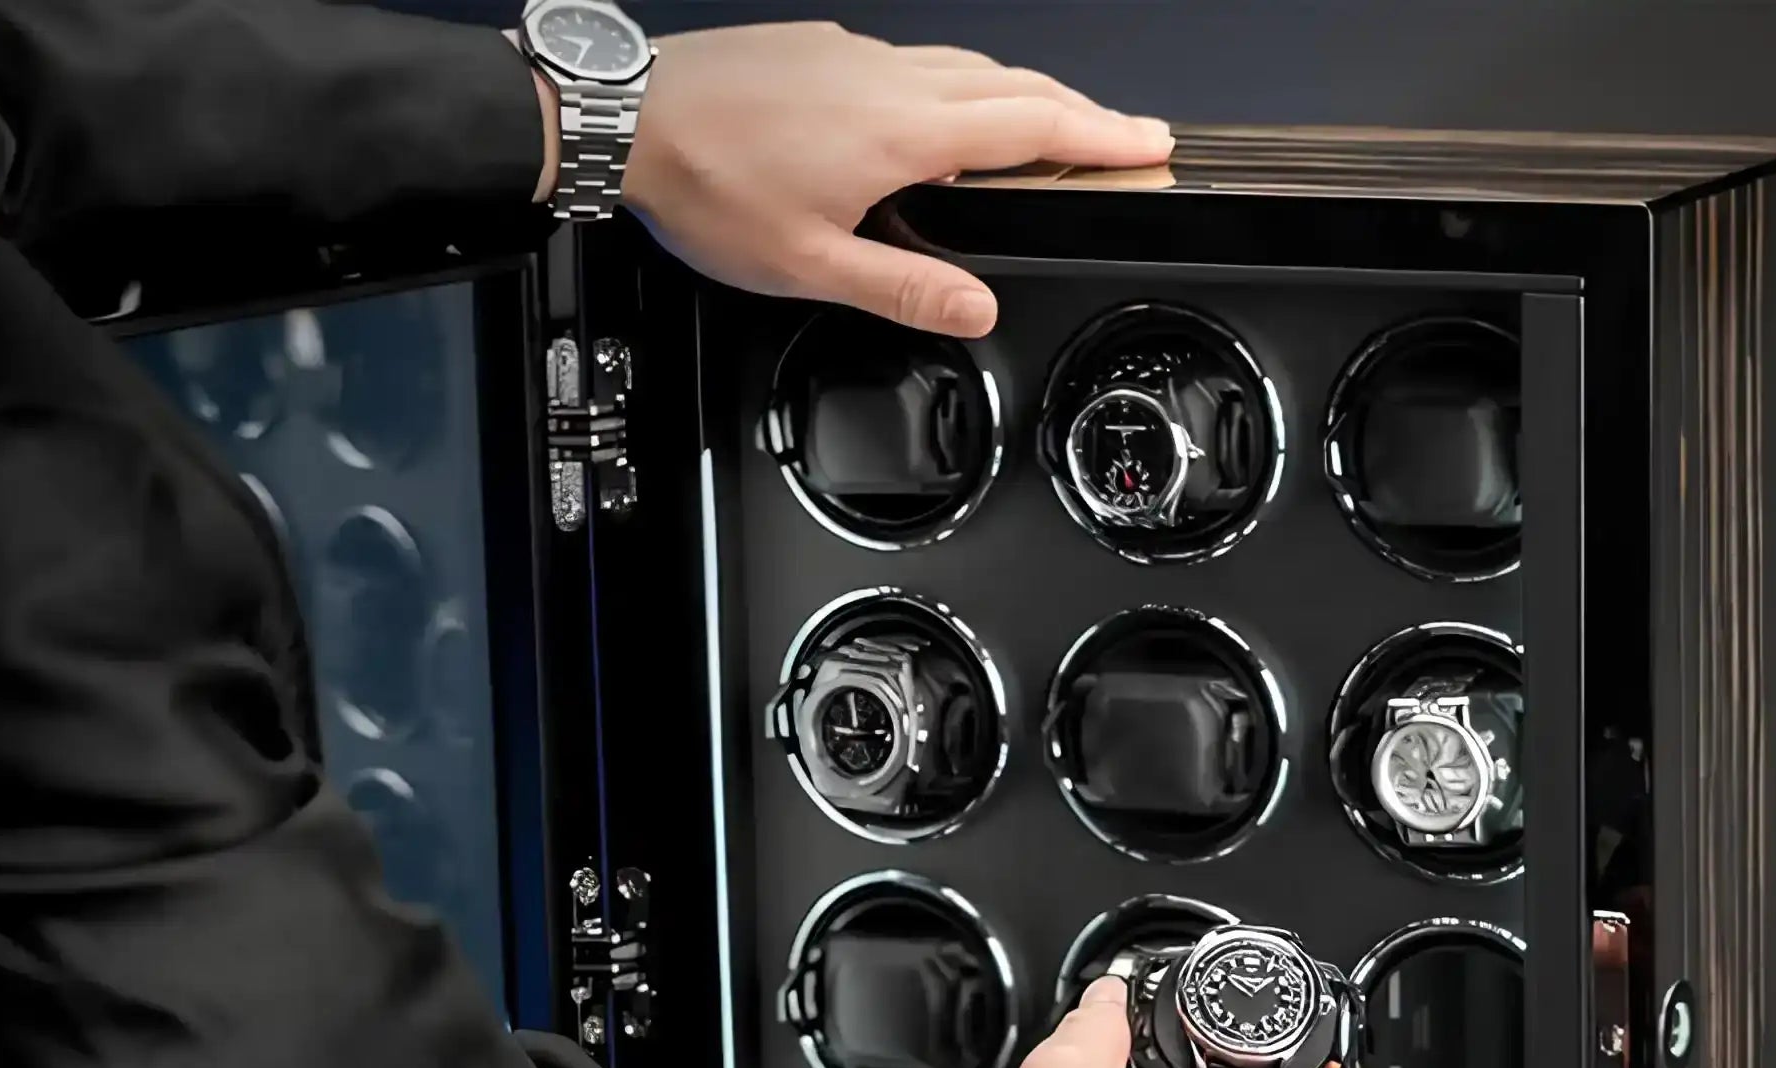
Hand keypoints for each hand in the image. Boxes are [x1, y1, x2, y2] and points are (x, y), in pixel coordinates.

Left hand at [614, 23, 1171, 336]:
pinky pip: (911, 62)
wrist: (627, 120)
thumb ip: (903, 288)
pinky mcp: (820, 48)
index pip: (1031, 125)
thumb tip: (976, 310)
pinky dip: (953, 87)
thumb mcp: (812, 266)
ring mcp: (854, 55)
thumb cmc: (708, 187)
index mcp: (901, 132)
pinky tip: (940, 118)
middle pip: (1010, 85)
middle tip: (1119, 138)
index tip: (1148, 143)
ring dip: (1017, 96)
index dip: (1099, 135)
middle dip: (1076, 112)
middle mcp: (887, 79)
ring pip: (962, 67)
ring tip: (1046, 130)